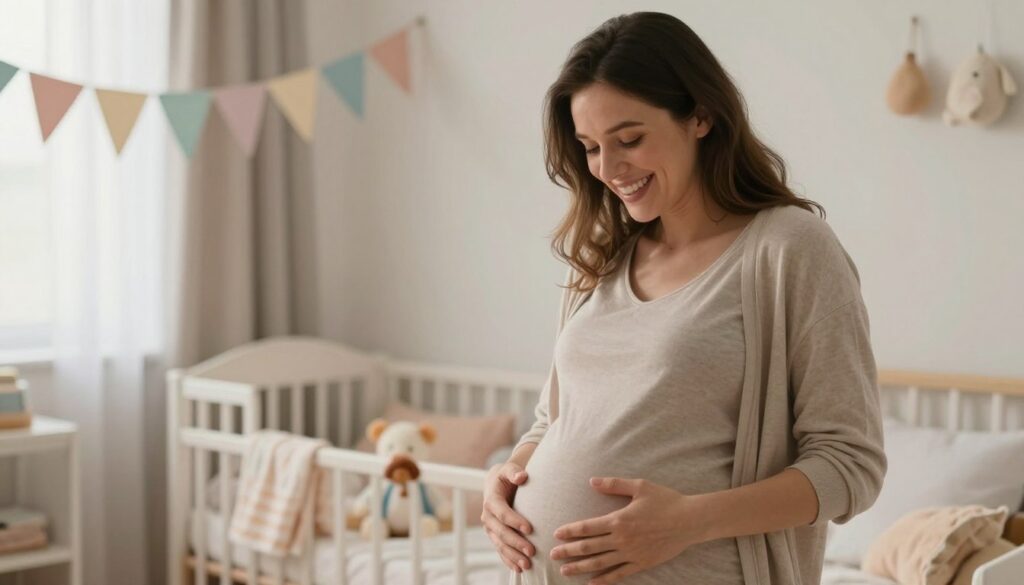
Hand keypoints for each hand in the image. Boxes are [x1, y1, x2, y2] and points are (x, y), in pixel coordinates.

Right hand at [482, 462, 535, 572]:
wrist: (496, 484)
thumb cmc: (506, 476)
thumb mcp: (509, 470)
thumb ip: (514, 472)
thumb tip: (522, 476)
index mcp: (491, 501)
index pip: (503, 513)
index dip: (515, 521)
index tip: (530, 528)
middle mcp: (488, 516)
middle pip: (501, 533)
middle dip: (516, 543)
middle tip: (532, 551)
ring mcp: (490, 528)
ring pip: (500, 545)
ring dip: (513, 556)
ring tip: (528, 565)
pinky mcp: (494, 536)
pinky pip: (500, 551)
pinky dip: (508, 561)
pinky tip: (519, 569)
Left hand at [549, 477, 704, 583]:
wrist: (691, 520)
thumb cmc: (665, 500)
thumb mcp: (639, 486)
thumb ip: (614, 484)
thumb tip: (592, 481)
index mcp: (619, 519)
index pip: (588, 527)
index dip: (571, 531)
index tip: (557, 534)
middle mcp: (622, 539)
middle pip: (590, 547)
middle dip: (569, 551)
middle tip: (552, 555)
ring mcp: (632, 553)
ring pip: (601, 563)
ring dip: (581, 567)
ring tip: (564, 571)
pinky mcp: (642, 563)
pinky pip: (620, 574)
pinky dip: (605, 580)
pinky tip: (592, 583)